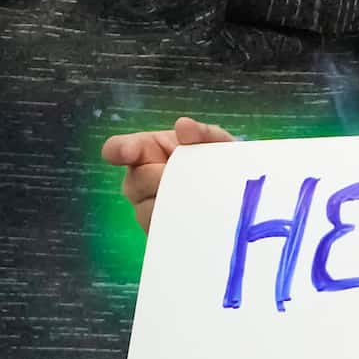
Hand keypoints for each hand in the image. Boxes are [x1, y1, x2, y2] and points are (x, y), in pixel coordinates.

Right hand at [102, 115, 237, 233]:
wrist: (238, 196)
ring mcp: (147, 209)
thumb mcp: (218, 144)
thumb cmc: (220, 163)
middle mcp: (141, 181)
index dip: (120, 149)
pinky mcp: (160, 233)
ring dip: (173, 203)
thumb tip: (183, 125)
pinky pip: (161, 232)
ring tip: (199, 199)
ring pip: (146, 210)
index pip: (120, 149)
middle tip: (188, 178)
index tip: (128, 152)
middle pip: (137, 182)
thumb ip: (203, 133)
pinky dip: (180, 224)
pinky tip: (197, 219)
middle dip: (162, 179)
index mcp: (149, 151)